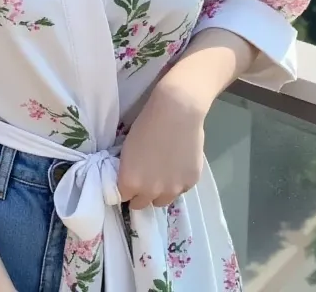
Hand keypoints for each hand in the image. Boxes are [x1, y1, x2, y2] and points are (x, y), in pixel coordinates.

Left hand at [116, 83, 207, 209]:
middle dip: (142, 194)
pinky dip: (179, 180)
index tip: (130, 180)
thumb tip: (133, 179)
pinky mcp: (191, 183)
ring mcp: (173, 190)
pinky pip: (182, 189)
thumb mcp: (128, 149)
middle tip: (146, 177)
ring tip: (164, 172)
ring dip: (161, 191)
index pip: (124, 197)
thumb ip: (130, 172)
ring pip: (163, 200)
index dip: (127, 188)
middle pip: (142, 204)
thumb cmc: (146, 123)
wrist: (177, 111)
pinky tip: (179, 163)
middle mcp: (151, 192)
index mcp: (130, 183)